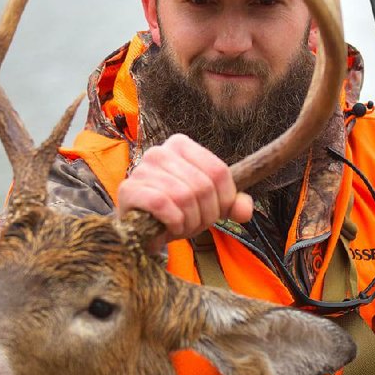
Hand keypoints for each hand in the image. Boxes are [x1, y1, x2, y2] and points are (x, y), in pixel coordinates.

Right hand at [116, 134, 253, 241]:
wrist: (140, 230)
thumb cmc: (177, 210)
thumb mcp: (209, 205)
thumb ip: (231, 204)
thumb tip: (245, 209)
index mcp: (181, 145)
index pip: (219, 171)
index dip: (225, 199)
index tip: (217, 212)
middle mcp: (160, 151)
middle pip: (203, 186)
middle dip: (207, 214)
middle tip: (197, 223)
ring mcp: (142, 169)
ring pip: (184, 196)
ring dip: (190, 221)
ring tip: (183, 226)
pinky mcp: (129, 190)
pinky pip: (162, 204)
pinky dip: (174, 222)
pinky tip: (171, 227)